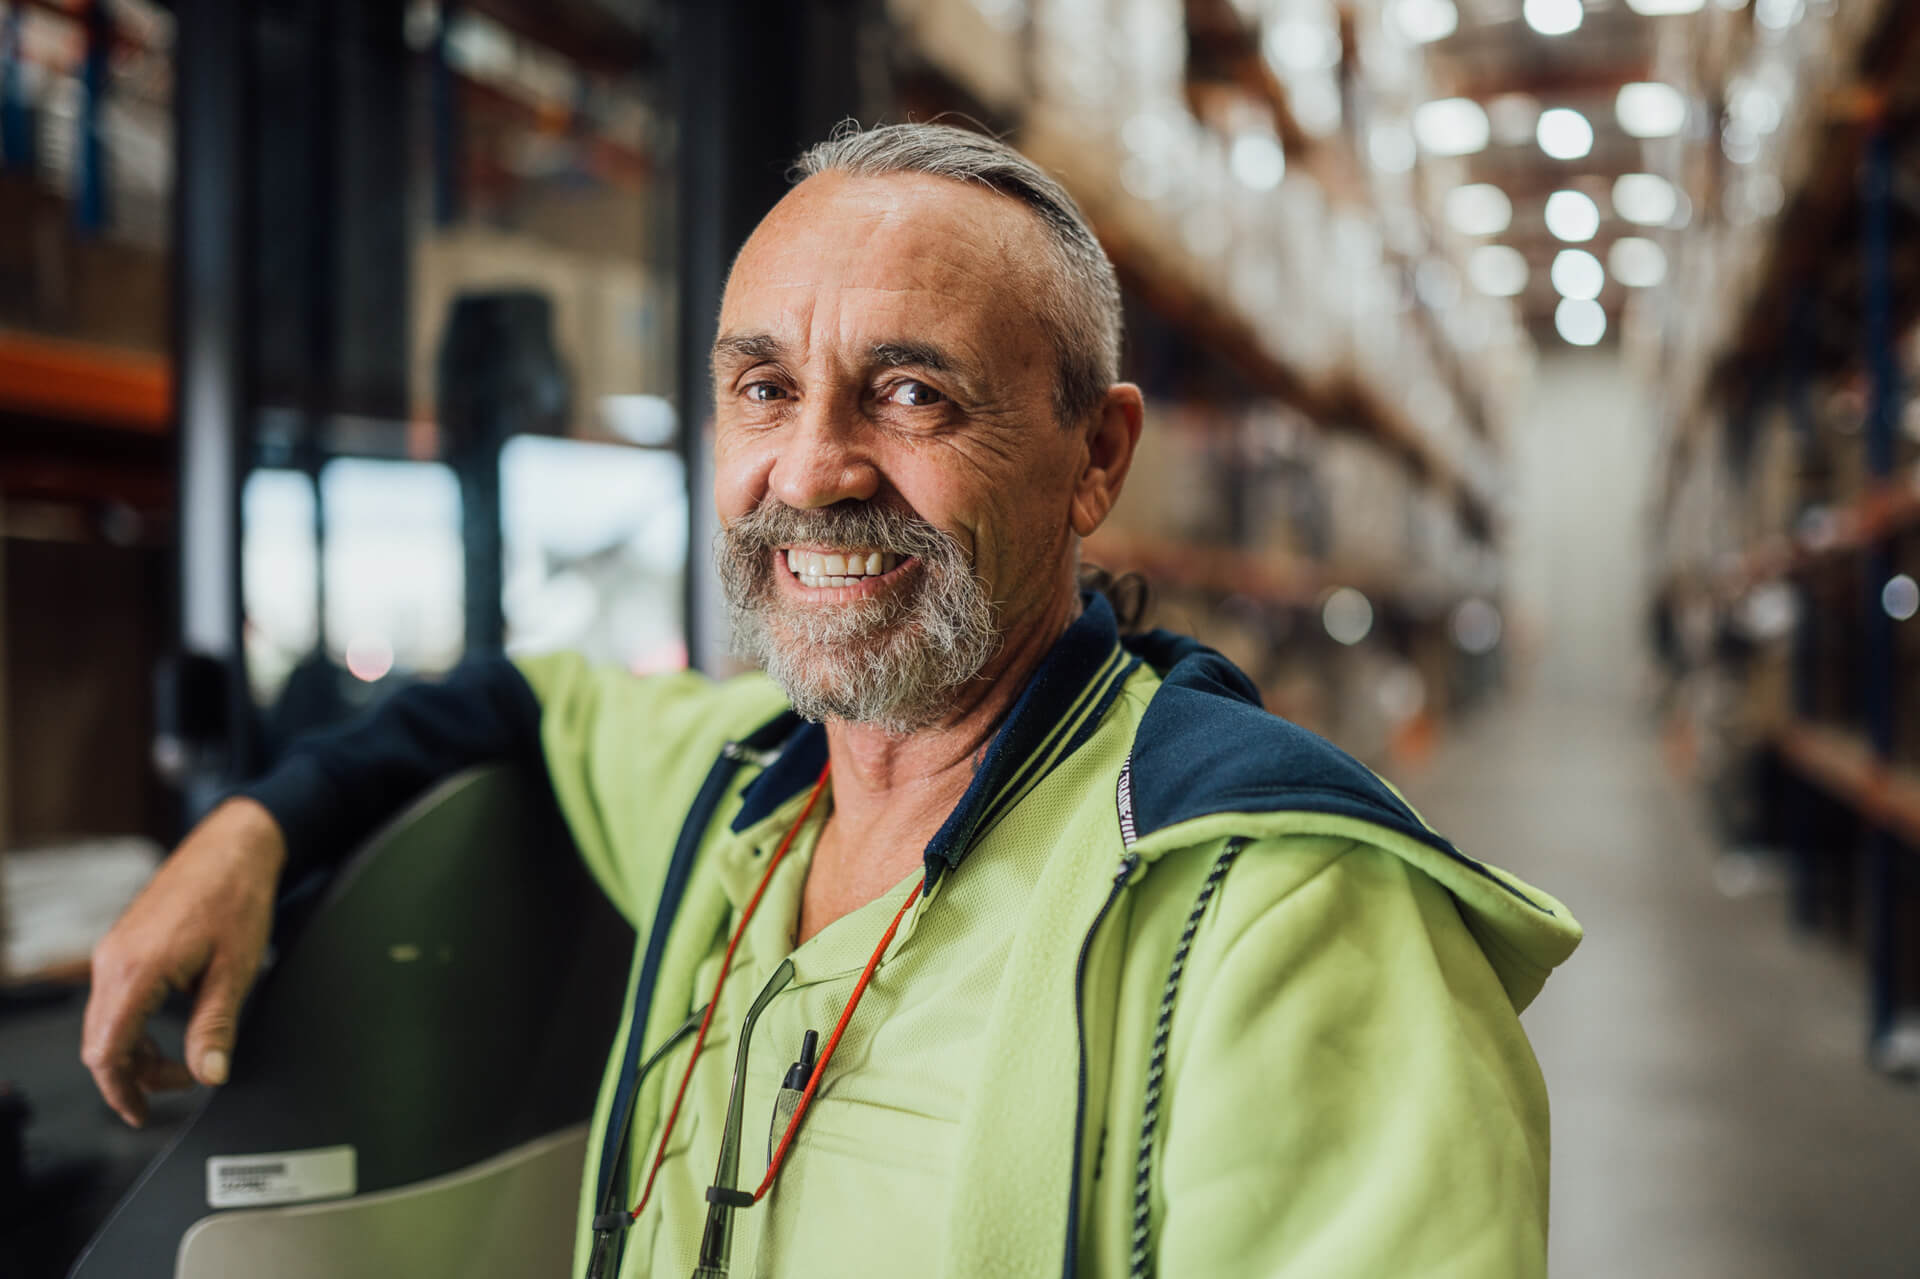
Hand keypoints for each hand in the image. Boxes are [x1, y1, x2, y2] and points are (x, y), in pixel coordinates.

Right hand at [81, 797, 285, 1125]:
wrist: (234, 847)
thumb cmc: (237, 897)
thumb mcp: (235, 971)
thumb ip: (216, 1027)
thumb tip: (209, 1075)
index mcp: (136, 970)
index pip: (107, 1052)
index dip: (122, 1091)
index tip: (144, 1113)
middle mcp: (113, 960)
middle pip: (101, 1042)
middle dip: (135, 1075)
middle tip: (181, 1084)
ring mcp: (114, 950)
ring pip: (106, 1022)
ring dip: (137, 1051)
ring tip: (183, 1060)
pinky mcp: (123, 944)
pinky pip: (115, 999)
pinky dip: (136, 1025)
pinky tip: (170, 1029)